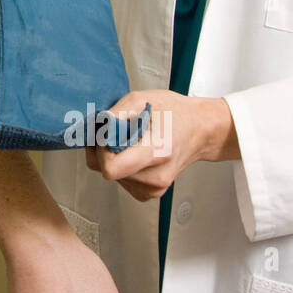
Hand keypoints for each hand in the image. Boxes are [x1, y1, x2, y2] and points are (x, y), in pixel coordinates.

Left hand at [86, 89, 239, 200]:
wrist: (199, 129)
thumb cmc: (175, 113)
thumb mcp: (141, 99)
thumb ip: (114, 115)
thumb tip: (94, 128)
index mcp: (156, 152)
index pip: (110, 167)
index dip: (101, 149)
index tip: (106, 134)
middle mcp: (156, 176)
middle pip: (108, 171)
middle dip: (106, 150)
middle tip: (119, 132)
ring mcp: (154, 188)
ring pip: (113, 177)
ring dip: (115, 158)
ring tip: (132, 141)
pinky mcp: (150, 192)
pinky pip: (121, 181)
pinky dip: (122, 166)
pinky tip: (135, 152)